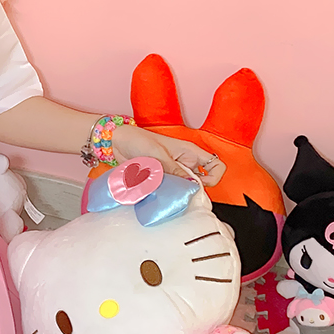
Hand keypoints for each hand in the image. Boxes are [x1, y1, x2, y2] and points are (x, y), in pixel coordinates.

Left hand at [111, 125, 226, 187]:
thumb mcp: (158, 154)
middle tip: (178, 193)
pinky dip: (166, 193)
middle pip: (201, 182)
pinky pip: (170, 190)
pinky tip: (155, 192)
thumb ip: (174, 170)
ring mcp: (174, 171)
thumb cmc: (138, 139)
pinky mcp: (162, 178)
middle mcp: (185, 163)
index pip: (216, 165)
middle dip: (191, 189)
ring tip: (163, 191)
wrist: (117, 142)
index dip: (214, 177)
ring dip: (176, 192)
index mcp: (190, 152)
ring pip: (184, 188)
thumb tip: (191, 184)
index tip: (200, 184)